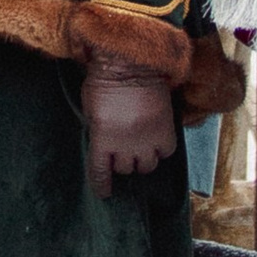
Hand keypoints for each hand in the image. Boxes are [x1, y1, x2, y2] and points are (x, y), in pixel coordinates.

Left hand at [81, 48, 177, 186]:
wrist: (130, 63)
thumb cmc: (103, 81)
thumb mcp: (90, 109)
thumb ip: (98, 130)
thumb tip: (105, 145)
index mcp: (102, 139)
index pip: (100, 172)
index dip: (102, 185)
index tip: (104, 193)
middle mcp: (125, 145)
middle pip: (126, 169)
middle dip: (123, 162)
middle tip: (123, 152)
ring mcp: (146, 139)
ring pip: (147, 166)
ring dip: (142, 159)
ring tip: (141, 149)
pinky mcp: (165, 130)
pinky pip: (166, 152)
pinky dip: (161, 150)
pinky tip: (157, 142)